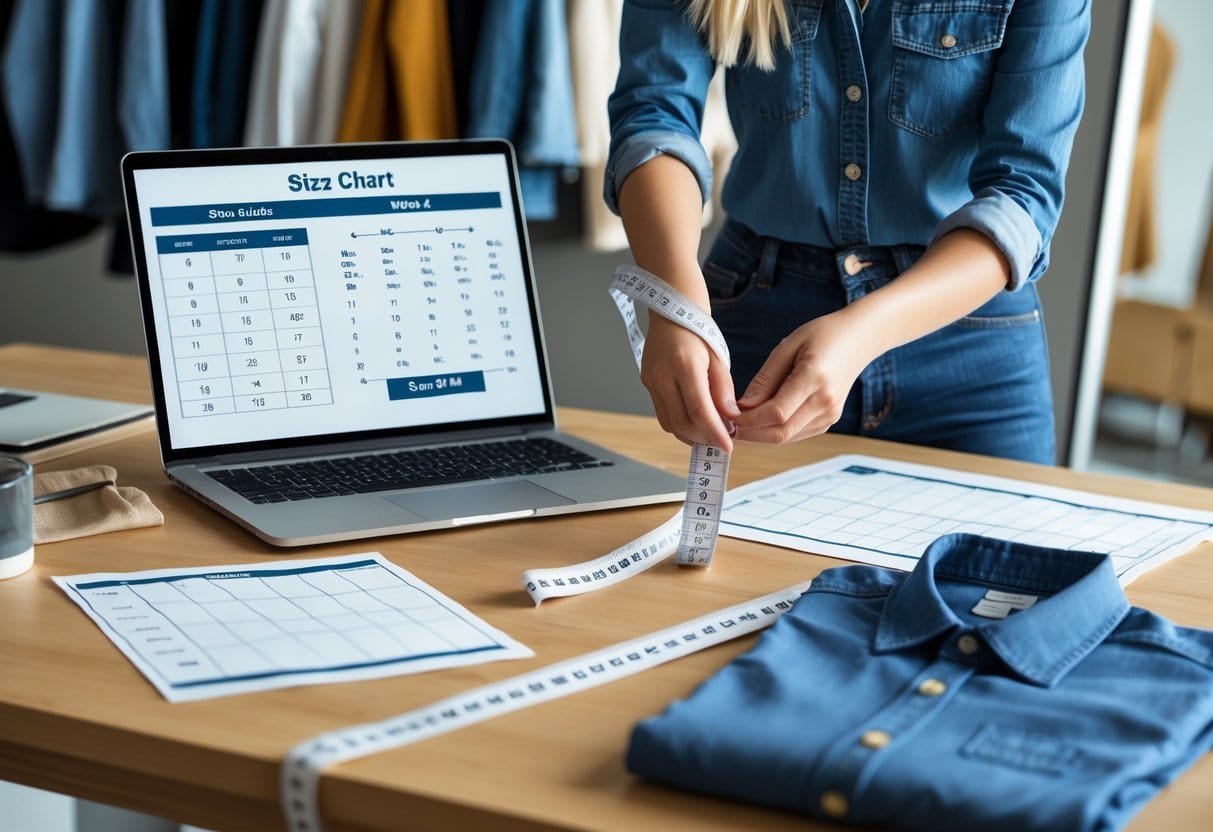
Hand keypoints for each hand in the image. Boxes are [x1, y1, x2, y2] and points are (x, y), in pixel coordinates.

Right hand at [641, 314, 738, 450]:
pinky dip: (680, 424)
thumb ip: (723, 391)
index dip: (714, 433)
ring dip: (690, 435)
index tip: (728, 447)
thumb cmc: (698, 333)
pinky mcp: (647, 384)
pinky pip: (663, 414)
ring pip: (669, 424)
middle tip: (721, 440)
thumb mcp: (718, 358)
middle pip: (682, 423)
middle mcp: (663, 376)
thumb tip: (729, 420)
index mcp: (684, 366)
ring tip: (709, 433)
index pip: (700, 411)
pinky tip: (695, 422)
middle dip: (703, 438)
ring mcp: (651, 381)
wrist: (671, 312)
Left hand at [732, 312, 873, 443]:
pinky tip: (761, 420)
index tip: (727, 413)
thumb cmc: (821, 335)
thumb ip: (765, 379)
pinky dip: (775, 431)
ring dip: (760, 435)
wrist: (859, 339)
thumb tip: (742, 406)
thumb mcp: (788, 346)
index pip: (775, 412)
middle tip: (727, 425)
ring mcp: (830, 414)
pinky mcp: (829, 420)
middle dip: (750, 433)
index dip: (748, 419)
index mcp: (814, 378)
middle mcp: (826, 401)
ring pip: (787, 437)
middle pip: (780, 432)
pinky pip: (796, 434)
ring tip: (739, 422)